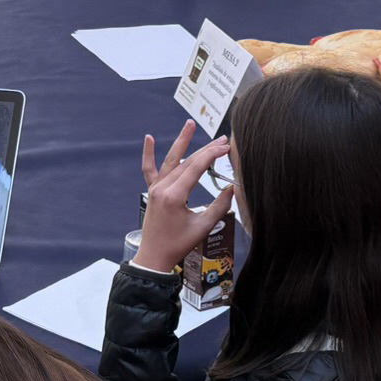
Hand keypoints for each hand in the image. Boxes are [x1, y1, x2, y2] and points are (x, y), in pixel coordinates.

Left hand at [136, 123, 234, 272]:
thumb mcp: (203, 227)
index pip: (197, 167)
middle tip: (222, 139)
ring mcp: (156, 189)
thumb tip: (231, 188)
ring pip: (171, 161)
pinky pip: (149, 170)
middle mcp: (163, 188)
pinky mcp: (153, 192)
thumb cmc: (178, 245)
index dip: (213, 155)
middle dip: (206, 149)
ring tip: (190, 124)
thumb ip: (219, 206)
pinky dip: (149, 154)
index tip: (227, 147)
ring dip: (182, 142)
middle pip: (187, 162)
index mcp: (174, 196)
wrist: (155, 257)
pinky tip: (148, 138)